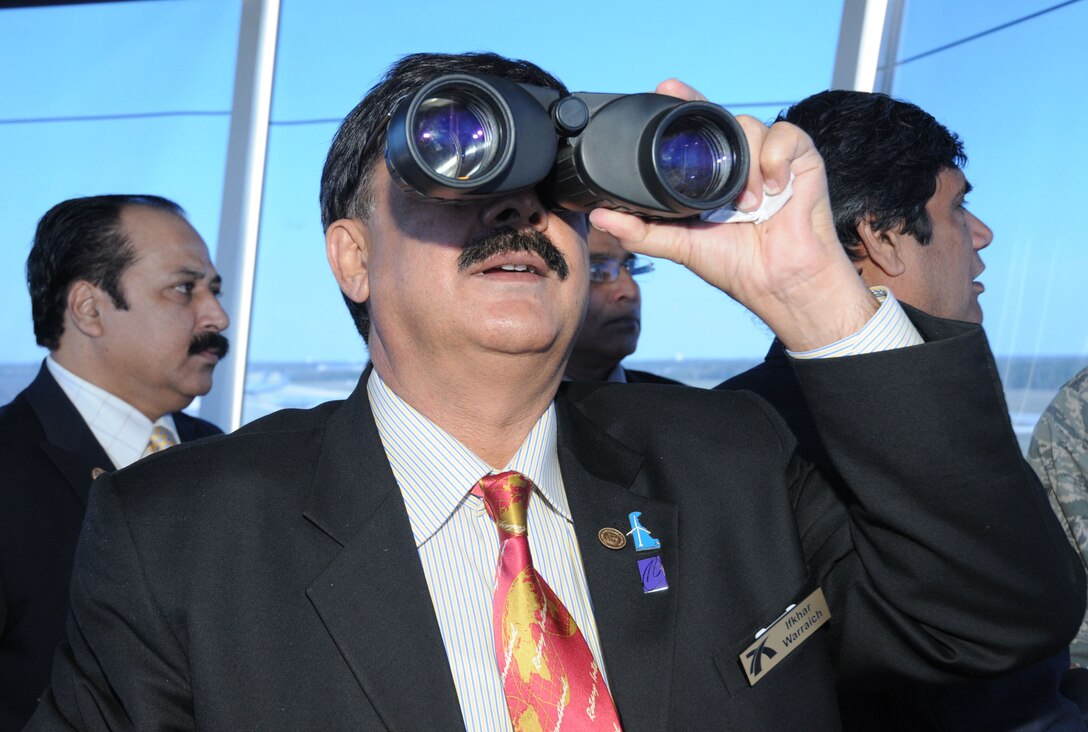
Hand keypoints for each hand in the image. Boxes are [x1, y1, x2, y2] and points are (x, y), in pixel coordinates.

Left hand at [588, 79, 878, 351]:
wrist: (778, 283)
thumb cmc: (735, 264)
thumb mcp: (680, 245)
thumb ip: (641, 231)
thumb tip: (599, 218)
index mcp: (713, 175)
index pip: (698, 129)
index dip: (684, 103)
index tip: (664, 89)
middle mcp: (740, 161)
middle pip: (723, 118)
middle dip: (707, 112)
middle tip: (686, 106)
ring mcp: (771, 158)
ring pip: (750, 127)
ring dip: (745, 165)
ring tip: (747, 204)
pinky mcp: (803, 160)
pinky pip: (786, 137)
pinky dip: (776, 160)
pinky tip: (774, 190)